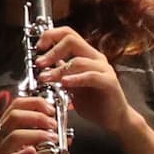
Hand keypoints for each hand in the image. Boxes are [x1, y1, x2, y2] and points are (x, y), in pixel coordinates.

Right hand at [0, 87, 58, 153]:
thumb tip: (66, 133)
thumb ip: (43, 141)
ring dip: (37, 134)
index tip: (52, 109)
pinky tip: (35, 152)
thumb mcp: (31, 151)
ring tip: (53, 138)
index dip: (36, 103)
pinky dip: (24, 153)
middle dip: (38, 116)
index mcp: (4, 128)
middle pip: (15, 116)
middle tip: (53, 124)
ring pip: (14, 135)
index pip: (17, 104)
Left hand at [35, 29, 142, 147]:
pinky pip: (91, 76)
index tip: (38, 48)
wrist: (114, 119)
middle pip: (72, 40)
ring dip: (58, 70)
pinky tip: (64, 83)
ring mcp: (104, 69)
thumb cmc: (95, 104)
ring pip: (78, 60)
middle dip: (52, 51)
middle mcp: (96, 58)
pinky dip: (75, 79)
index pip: (68, 34)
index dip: (50, 36)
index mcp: (87, 55)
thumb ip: (61, 73)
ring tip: (46, 78)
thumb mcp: (71, 86)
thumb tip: (43, 64)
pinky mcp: (109, 82)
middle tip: (39, 64)